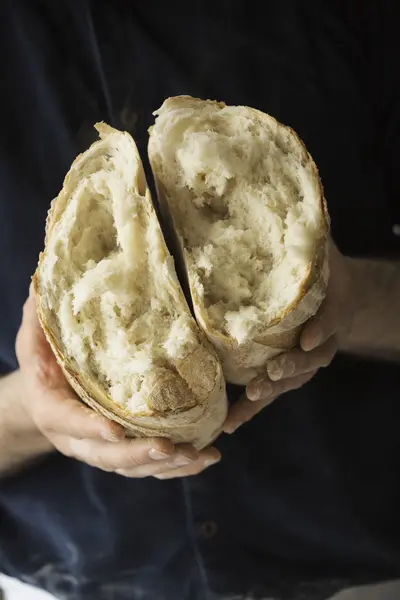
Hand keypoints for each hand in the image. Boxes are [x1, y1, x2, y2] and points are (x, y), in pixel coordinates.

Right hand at [15, 285, 219, 477]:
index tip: (115, 430)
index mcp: (52, 410)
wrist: (44, 397)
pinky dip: (176, 468)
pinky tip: (204, 458)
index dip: (90, 428)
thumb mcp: (34, 340)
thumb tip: (41, 278)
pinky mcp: (121, 453)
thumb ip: (39, 317)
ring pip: (131, 467)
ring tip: (198, 455)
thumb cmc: (43, 364)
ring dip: (165, 466)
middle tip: (169, 446)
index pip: (70, 422)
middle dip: (138, 454)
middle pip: (106, 456)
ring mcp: (100, 449)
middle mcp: (76, 439)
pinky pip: (147, 468)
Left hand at [224, 242, 354, 433]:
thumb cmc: (324, 274)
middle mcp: (318, 340)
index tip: (307, 340)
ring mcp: (302, 361)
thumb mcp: (322, 251)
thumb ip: (309, 236)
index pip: (330, 321)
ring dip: (270, 392)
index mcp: (330, 310)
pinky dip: (251, 410)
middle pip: (309, 360)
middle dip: (291, 368)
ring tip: (250, 399)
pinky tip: (229, 424)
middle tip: (273, 373)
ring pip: (290, 381)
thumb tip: (296, 194)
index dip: (321, 330)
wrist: (340, 299)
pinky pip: (269, 394)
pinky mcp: (284, 373)